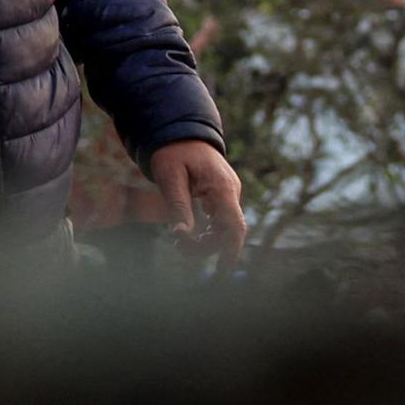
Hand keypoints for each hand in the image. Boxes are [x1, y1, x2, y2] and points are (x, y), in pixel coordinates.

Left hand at [149, 140, 246, 265]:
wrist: (181, 130)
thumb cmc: (173, 152)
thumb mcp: (170, 178)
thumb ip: (178, 207)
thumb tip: (180, 236)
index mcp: (222, 188)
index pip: (234, 227)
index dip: (230, 252)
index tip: (221, 273)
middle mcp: (230, 193)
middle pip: (228, 232)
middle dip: (207, 247)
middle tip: (178, 248)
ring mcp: (228, 194)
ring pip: (224, 229)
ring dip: (205, 241)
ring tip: (179, 241)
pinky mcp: (221, 196)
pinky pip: (220, 221)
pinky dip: (206, 232)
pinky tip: (189, 234)